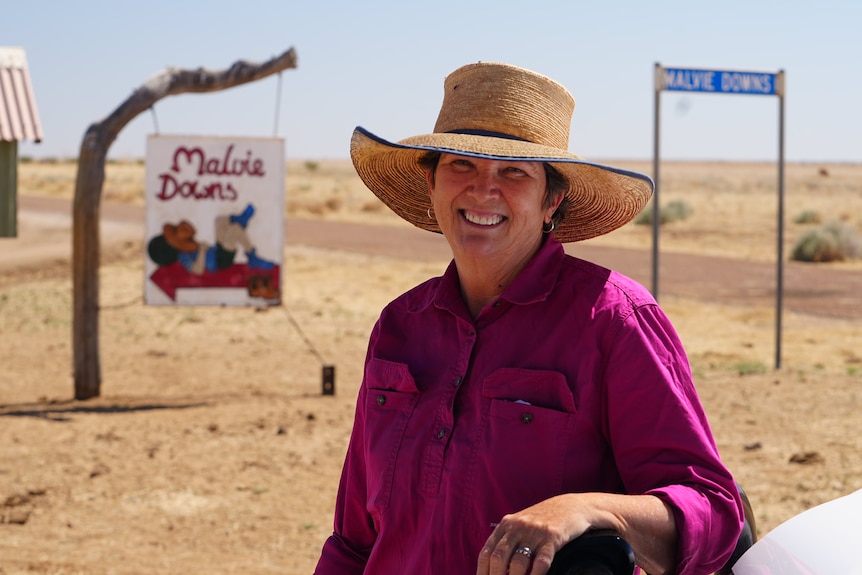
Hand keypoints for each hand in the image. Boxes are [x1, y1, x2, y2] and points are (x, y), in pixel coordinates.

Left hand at [476, 494, 598, 574]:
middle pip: (499, 558)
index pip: (487, 553)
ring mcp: (534, 531)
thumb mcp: (520, 526)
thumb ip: (507, 543)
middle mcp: (517, 527)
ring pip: (518, 562)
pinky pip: (541, 561)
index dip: (483, 572)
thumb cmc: (542, 521)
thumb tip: (495, 570)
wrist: (570, 506)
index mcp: (506, 525)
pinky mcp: (552, 536)